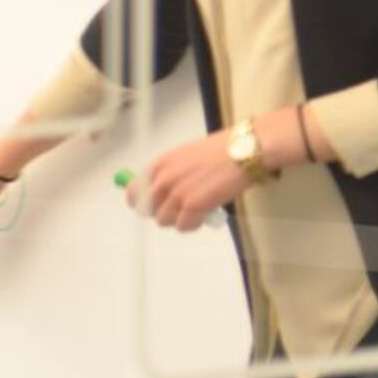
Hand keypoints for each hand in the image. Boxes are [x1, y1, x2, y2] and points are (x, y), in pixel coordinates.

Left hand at [130, 133, 251, 229]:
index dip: (143, 202)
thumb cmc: (220, 151)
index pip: (135, 192)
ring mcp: (176, 193)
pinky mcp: (191, 206)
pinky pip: (183, 226)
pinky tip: (205, 214)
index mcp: (158, 165)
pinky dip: (194, 224)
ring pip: (164, 221)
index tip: (153, 206)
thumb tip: (160, 191)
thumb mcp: (185, 155)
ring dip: (179, 218)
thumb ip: (169, 172)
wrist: (243, 151)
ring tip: (196, 209)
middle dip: (164, 211)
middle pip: (148, 210)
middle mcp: (162, 179)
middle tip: (181, 209)